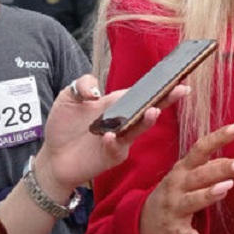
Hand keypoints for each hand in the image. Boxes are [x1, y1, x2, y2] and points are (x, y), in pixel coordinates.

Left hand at [35, 75, 190, 198]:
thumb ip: (82, 84)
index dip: (159, 85)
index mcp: (118, 103)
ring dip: (147, 121)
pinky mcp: (112, 156)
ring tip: (153, 112)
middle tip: (181, 90)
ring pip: (139, 129)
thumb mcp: (69, 97)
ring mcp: (121, 139)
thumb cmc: (63, 126)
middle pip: (150, 108)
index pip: (142, 92)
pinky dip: (114, 142)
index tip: (177, 76)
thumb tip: (96, 90)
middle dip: (166, 99)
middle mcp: (124, 120)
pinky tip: (108, 137)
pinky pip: (117, 148)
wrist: (52, 157)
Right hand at [140, 120, 233, 233]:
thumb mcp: (197, 176)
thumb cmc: (180, 191)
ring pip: (193, 198)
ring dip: (209, 193)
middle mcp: (179, 183)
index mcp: (185, 166)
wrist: (144, 218)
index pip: (204, 146)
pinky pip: (182, 232)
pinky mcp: (173, 228)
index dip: (224, 134)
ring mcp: (175, 205)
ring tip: (226, 188)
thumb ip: (223, 169)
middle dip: (226, 167)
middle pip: (203, 172)